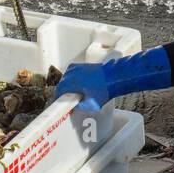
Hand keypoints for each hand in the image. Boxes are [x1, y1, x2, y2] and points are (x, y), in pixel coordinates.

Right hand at [54, 46, 172, 111]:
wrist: (115, 77)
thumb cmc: (105, 90)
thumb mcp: (91, 104)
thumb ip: (79, 106)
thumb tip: (73, 107)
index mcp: (72, 82)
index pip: (59, 91)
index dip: (58, 98)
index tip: (59, 103)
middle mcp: (72, 73)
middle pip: (62, 83)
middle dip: (62, 92)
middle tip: (66, 100)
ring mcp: (77, 67)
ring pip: (66, 77)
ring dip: (66, 85)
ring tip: (71, 93)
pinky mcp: (82, 65)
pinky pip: (71, 72)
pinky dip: (71, 78)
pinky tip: (76, 83)